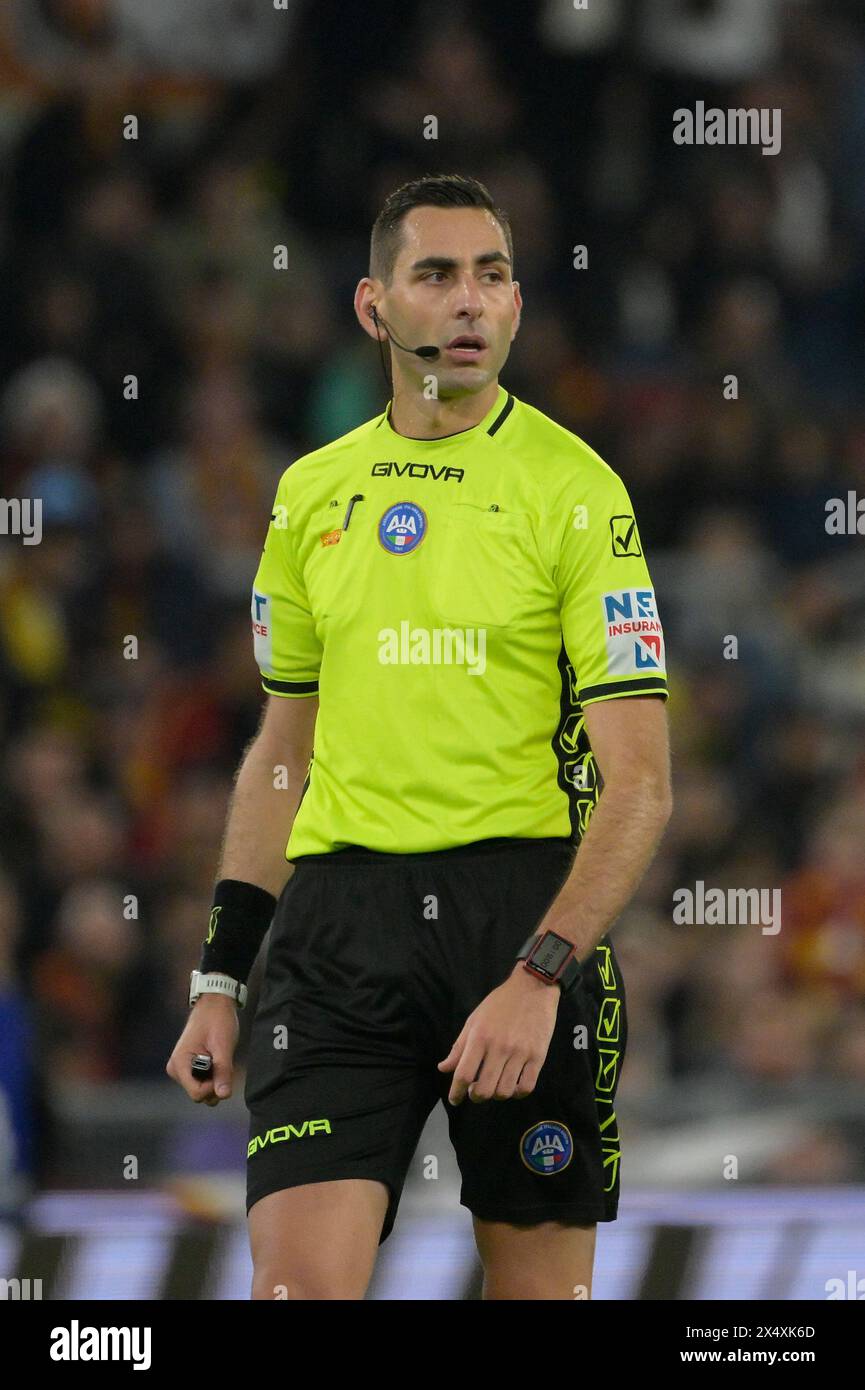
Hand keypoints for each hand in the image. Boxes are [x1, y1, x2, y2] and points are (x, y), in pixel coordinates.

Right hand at [165, 995, 239, 1106]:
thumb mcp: (223, 1046)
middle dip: (216, 1083)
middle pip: (200, 1094)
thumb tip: (223, 1095)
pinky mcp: (189, 1068)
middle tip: (224, 1061)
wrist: (214, 1005)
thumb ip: (222, 1071)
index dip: (213, 1086)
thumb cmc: (217, 1020)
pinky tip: (219, 1060)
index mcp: (179, 1064)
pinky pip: (203, 1081)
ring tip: (221, 1058)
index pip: (197, 1094)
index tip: (222, 1069)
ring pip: (203, 1089)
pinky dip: (214, 1075)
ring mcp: (182, 1070)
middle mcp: (177, 1070)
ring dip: (216, 1079)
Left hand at [437, 966, 559, 1104]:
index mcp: (480, 1037)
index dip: (456, 1092)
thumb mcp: (475, 1019)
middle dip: (476, 1096)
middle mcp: (499, 1048)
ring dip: (496, 1095)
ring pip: (504, 1092)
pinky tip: (513, 1087)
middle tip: (475, 1092)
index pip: (463, 1074)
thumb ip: (459, 1046)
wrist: (533, 988)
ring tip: (494, 1087)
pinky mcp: (538, 1056)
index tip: (455, 1099)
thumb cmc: (500, 1003)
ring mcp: (520, 1053)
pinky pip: (526, 1087)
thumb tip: (443, 1068)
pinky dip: (517, 1093)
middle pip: (483, 1089)